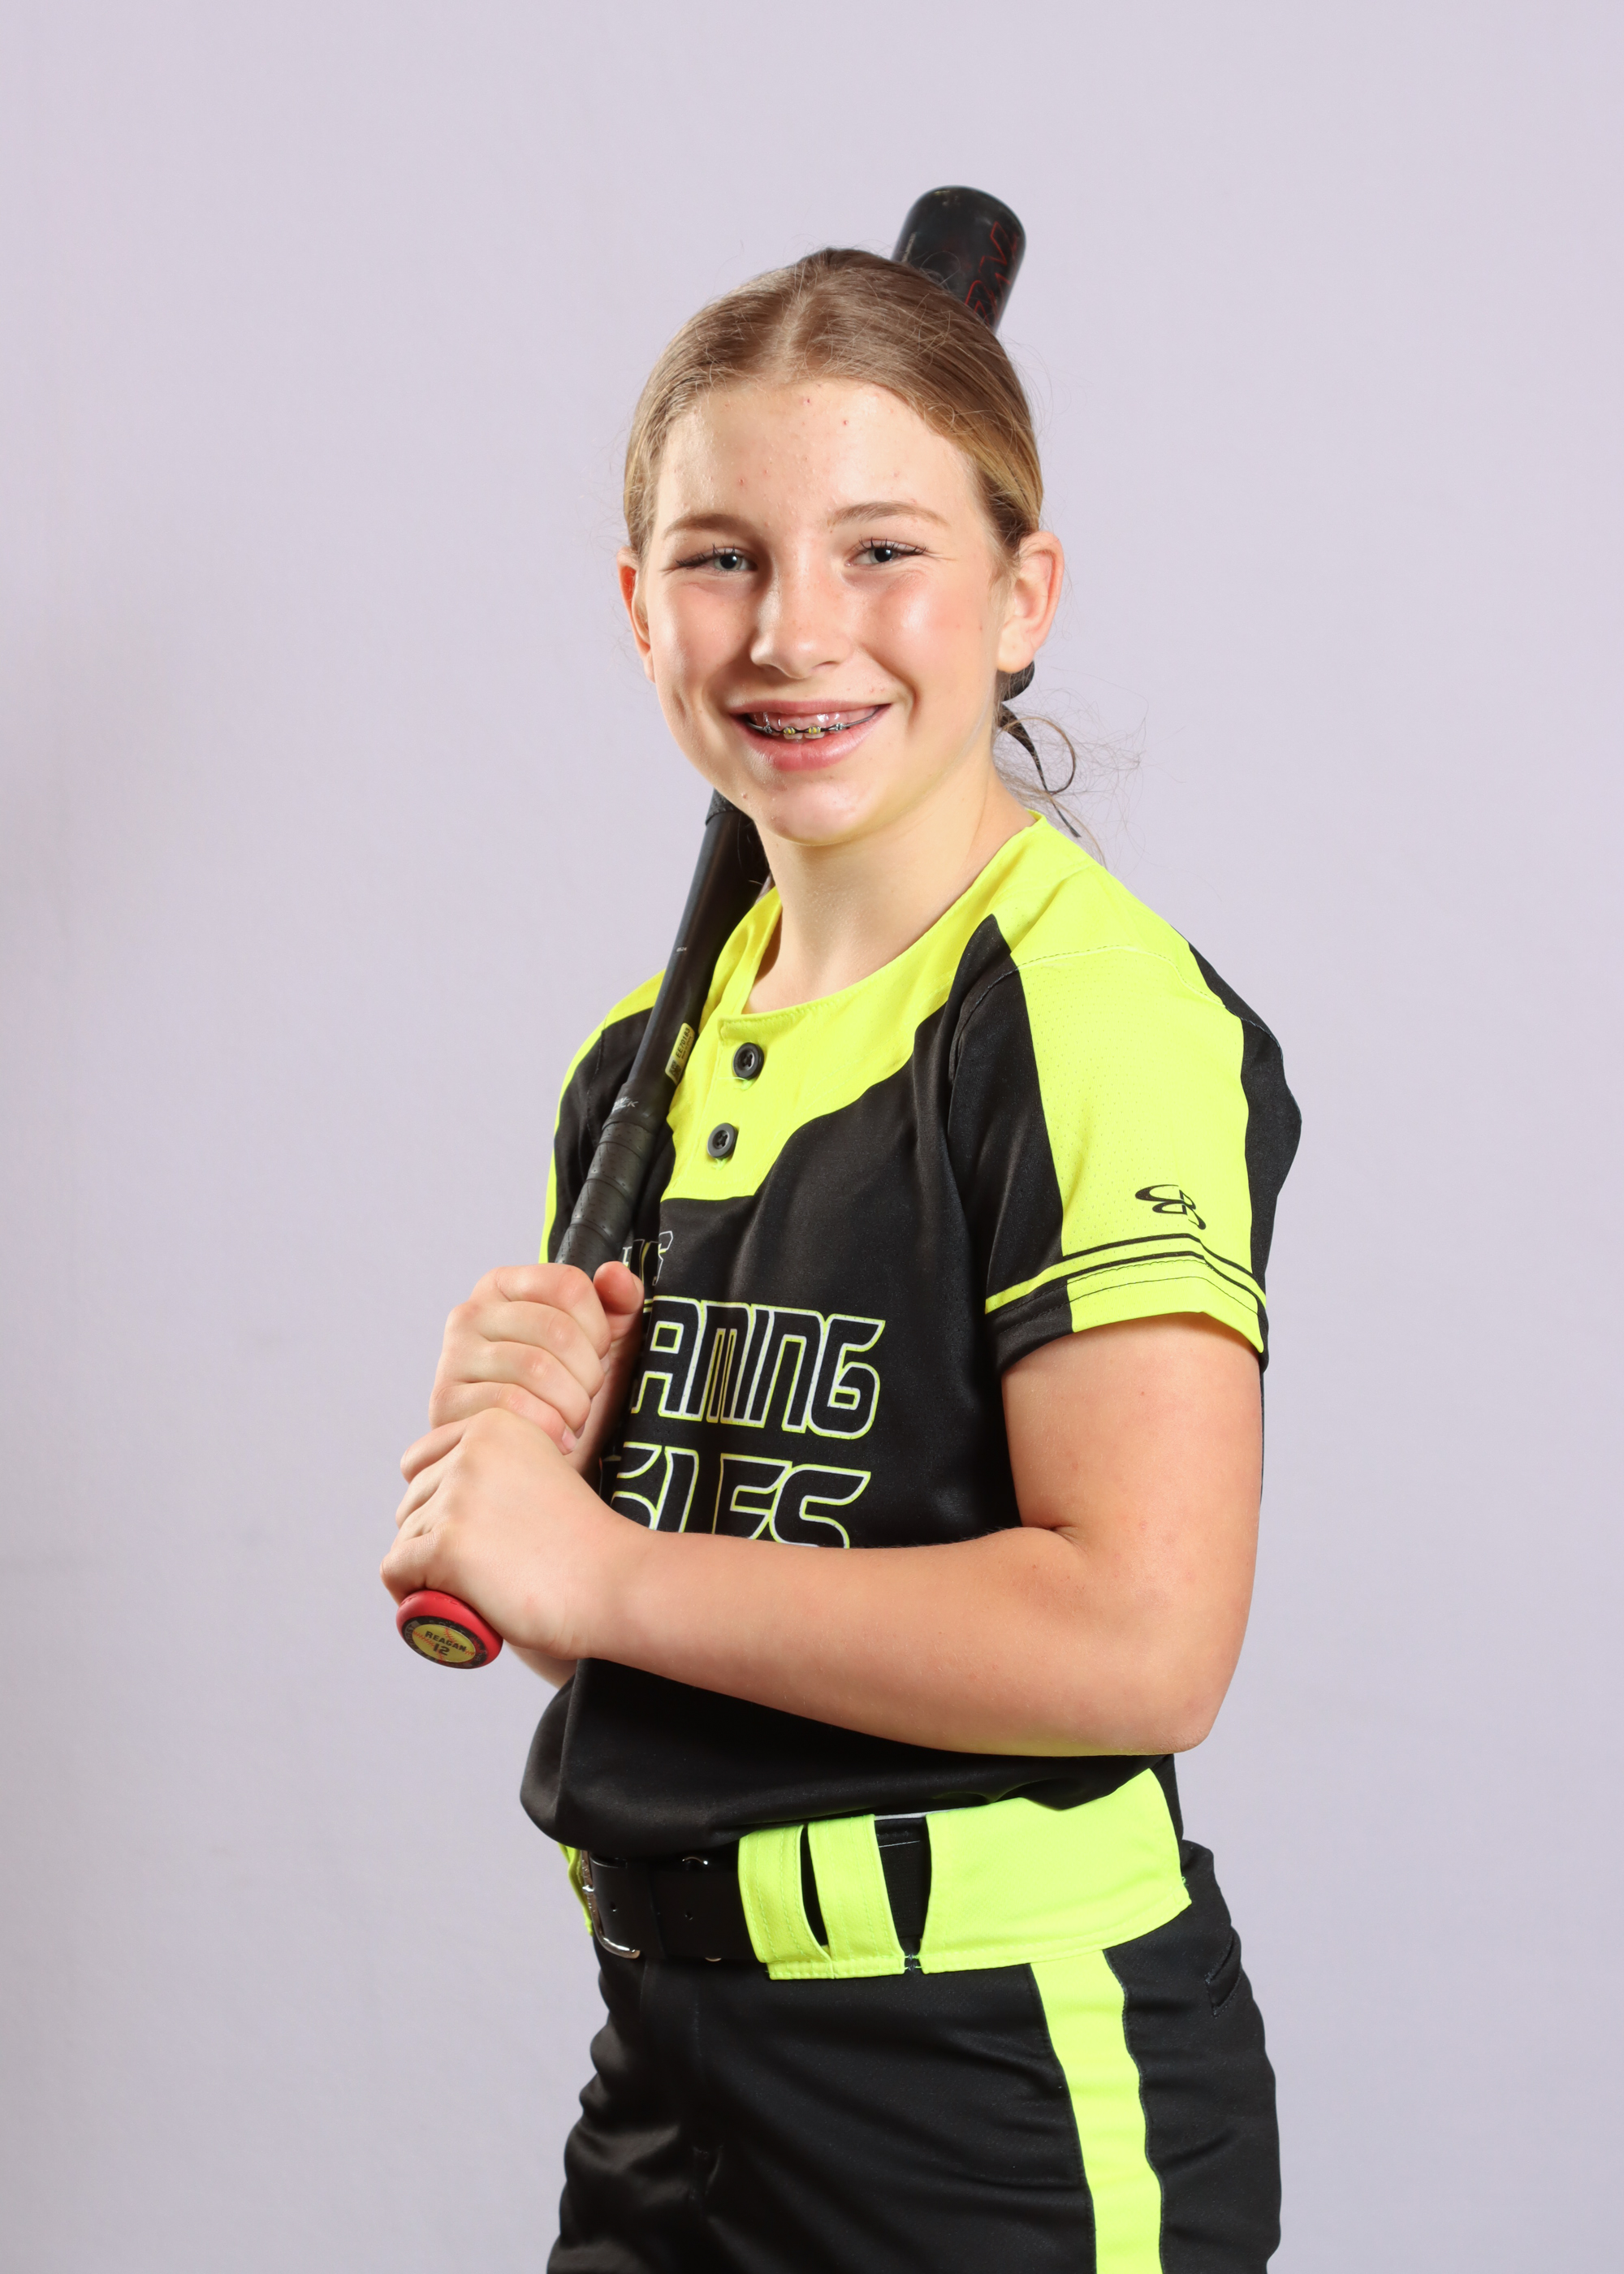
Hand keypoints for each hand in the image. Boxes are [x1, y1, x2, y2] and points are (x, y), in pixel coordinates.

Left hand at [382, 1405, 643, 1664]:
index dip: (436, 1504)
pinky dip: (410, 1595)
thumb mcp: (540, 1476)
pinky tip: (446, 1605)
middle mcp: (471, 1450)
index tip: (473, 1536)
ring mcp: (457, 1497)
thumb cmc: (584, 1545)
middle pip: (412, 1503)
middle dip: (433, 1540)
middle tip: (481, 1571)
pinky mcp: (445, 1545)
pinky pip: (395, 1571)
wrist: (616, 1583)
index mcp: (496, 1424)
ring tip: (477, 1590)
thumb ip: (496, 1470)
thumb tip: (442, 1492)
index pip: (420, 1462)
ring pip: (406, 1538)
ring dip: (428, 1571)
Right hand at [402, 1260, 644, 1487]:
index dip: (598, 1328)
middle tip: (586, 1399)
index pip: (568, 1285)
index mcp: (506, 1286)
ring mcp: (453, 1357)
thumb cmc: (570, 1394)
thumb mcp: (605, 1345)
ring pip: (536, 1367)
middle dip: (588, 1375)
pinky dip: (546, 1427)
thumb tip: (613, 1273)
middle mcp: (471, 1312)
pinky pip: (509, 1405)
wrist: (535, 1464)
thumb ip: (620, 1302)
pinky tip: (554, 1440)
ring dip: (571, 1405)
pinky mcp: (445, 1402)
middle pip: (556, 1329)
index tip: (597, 1357)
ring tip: (573, 1421)